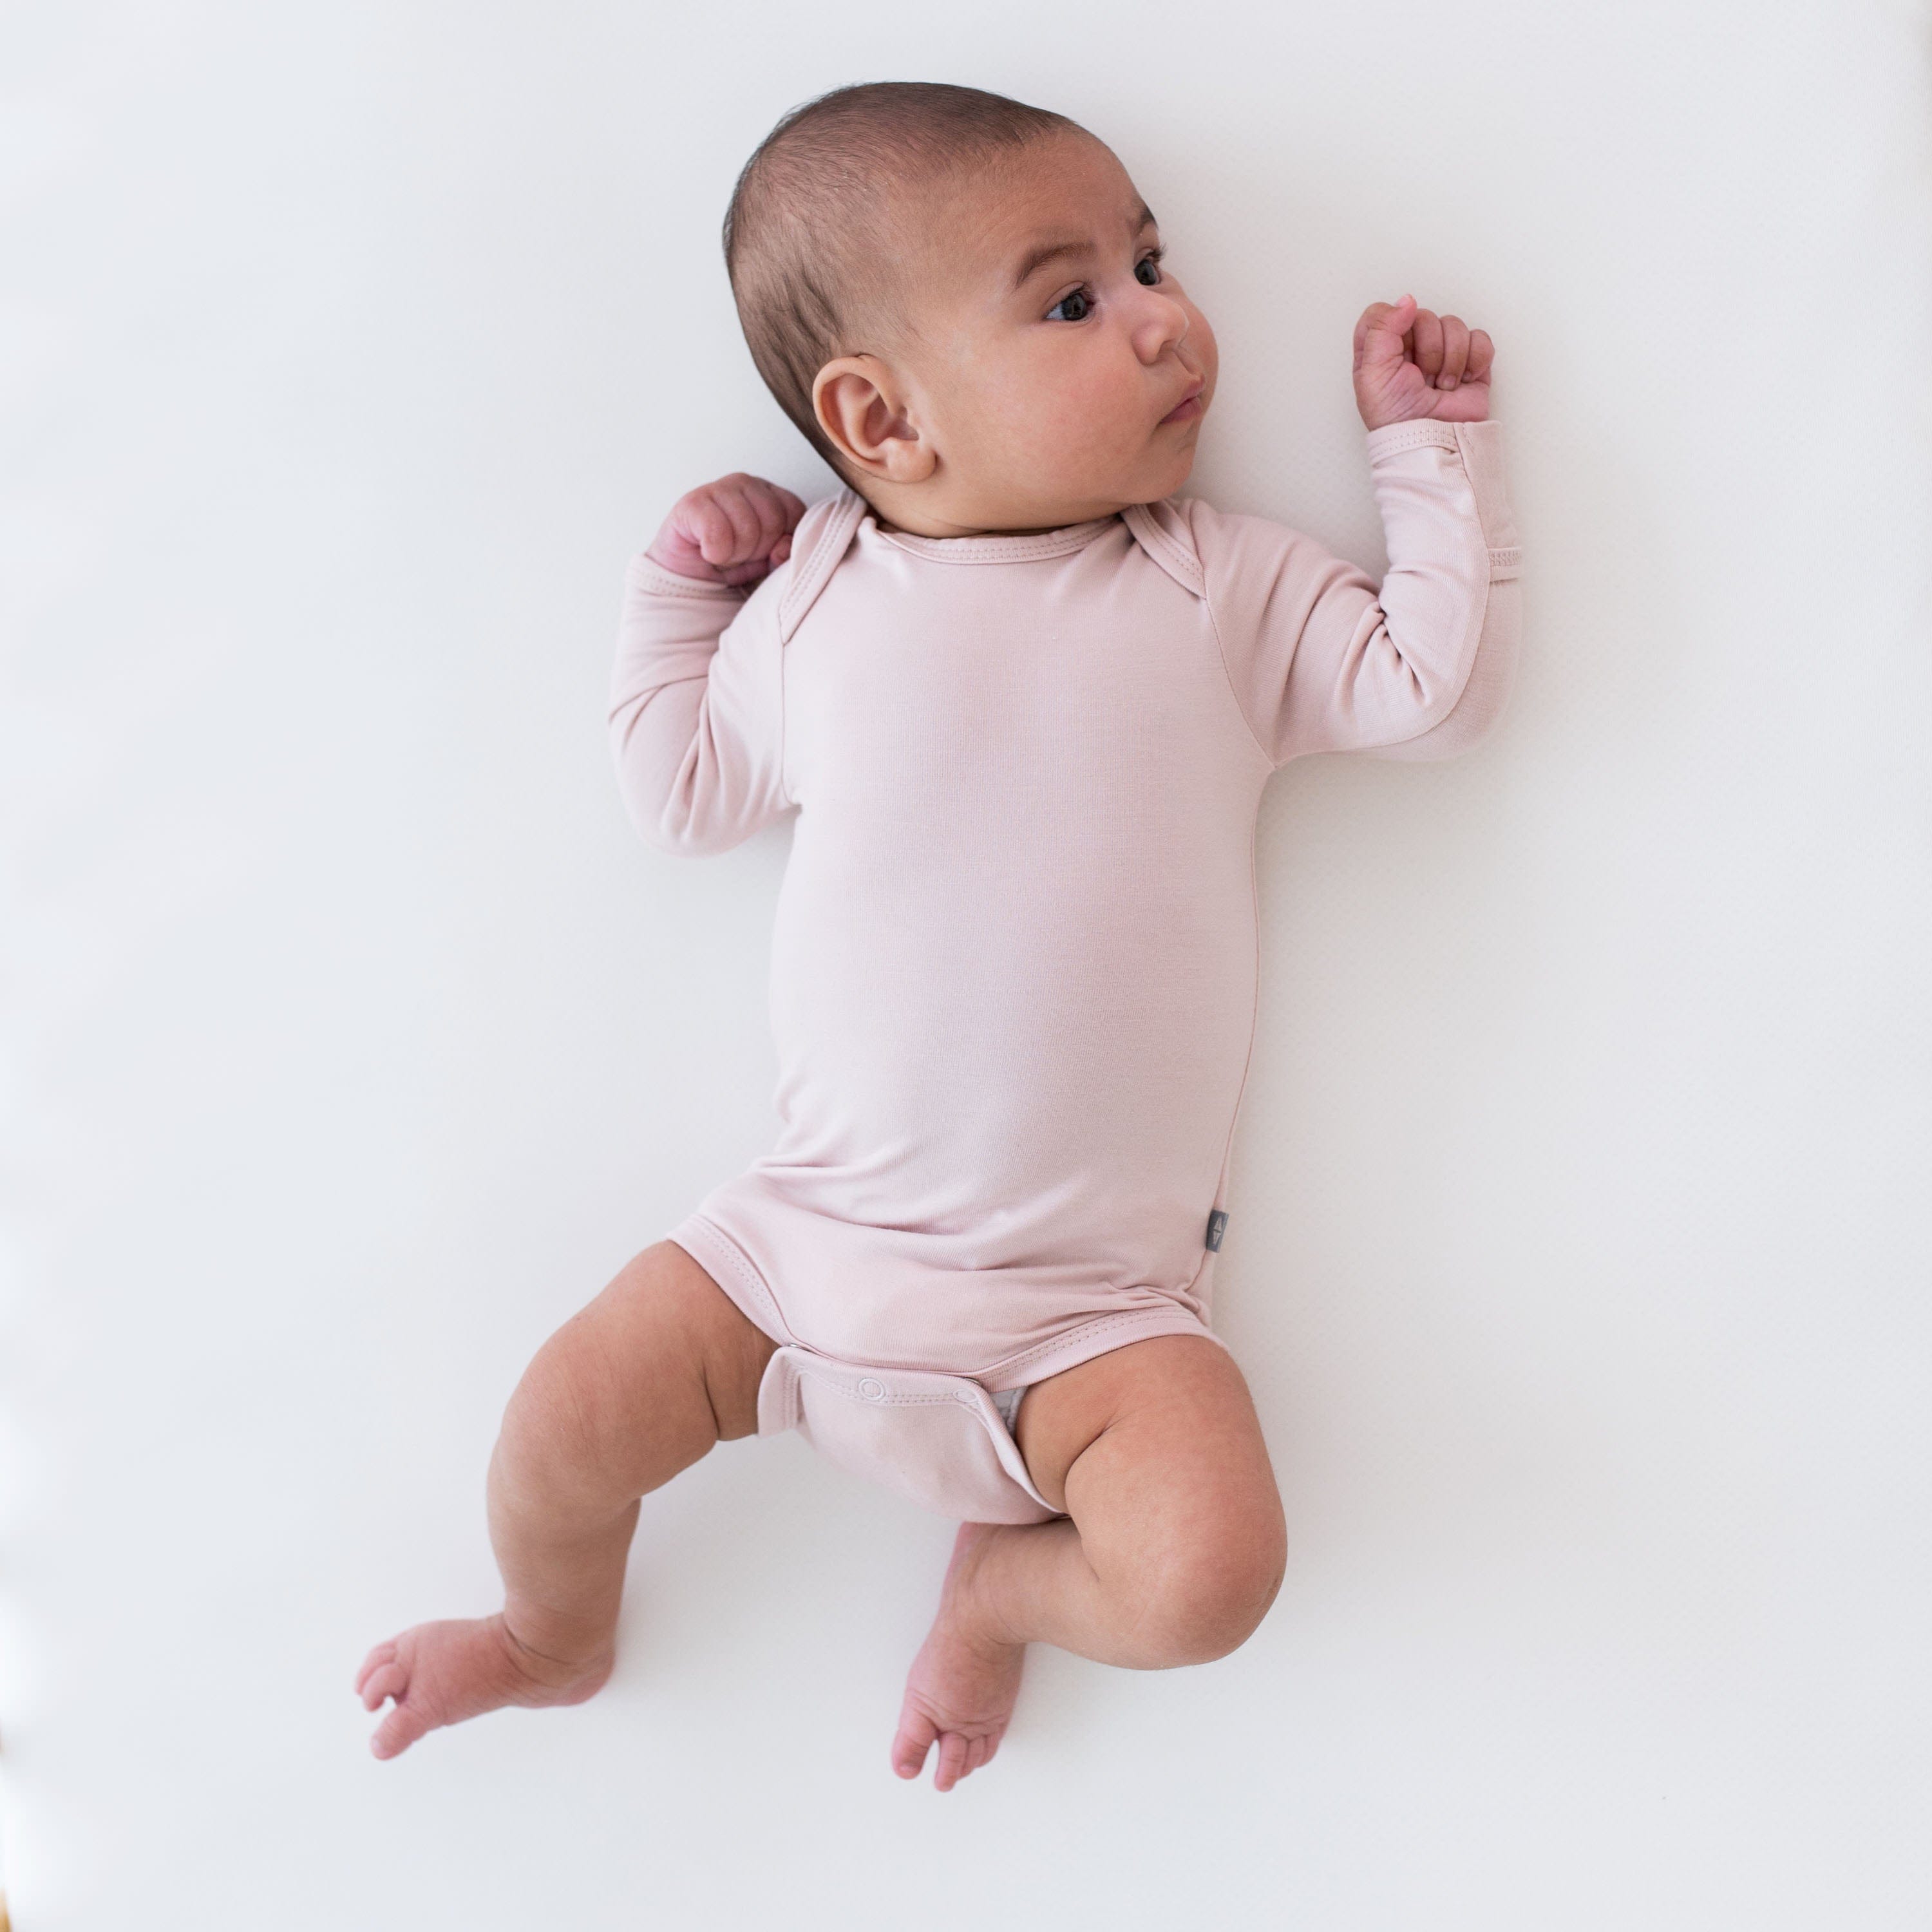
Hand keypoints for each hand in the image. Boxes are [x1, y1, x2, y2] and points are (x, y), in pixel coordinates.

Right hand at [646, 472, 807, 587]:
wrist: (687, 573)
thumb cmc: (730, 561)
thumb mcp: (767, 562)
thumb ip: (783, 553)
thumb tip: (784, 549)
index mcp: (769, 493)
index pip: (795, 512)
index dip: (782, 541)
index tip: (766, 553)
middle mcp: (746, 483)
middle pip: (773, 520)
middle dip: (758, 550)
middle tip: (740, 555)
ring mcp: (719, 488)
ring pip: (747, 527)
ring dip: (735, 554)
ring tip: (724, 554)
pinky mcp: (693, 502)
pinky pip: (717, 532)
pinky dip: (715, 553)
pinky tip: (707, 552)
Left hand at [1353, 294, 1493, 430]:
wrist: (1433, 442)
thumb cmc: (1397, 417)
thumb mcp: (1372, 373)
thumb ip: (1380, 328)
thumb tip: (1406, 300)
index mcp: (1381, 349)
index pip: (1385, 311)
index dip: (1394, 324)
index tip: (1400, 348)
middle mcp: (1411, 347)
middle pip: (1425, 316)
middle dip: (1428, 351)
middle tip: (1422, 380)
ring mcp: (1443, 353)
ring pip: (1454, 325)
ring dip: (1451, 360)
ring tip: (1442, 387)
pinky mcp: (1470, 362)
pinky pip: (1480, 338)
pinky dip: (1475, 361)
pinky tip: (1463, 382)